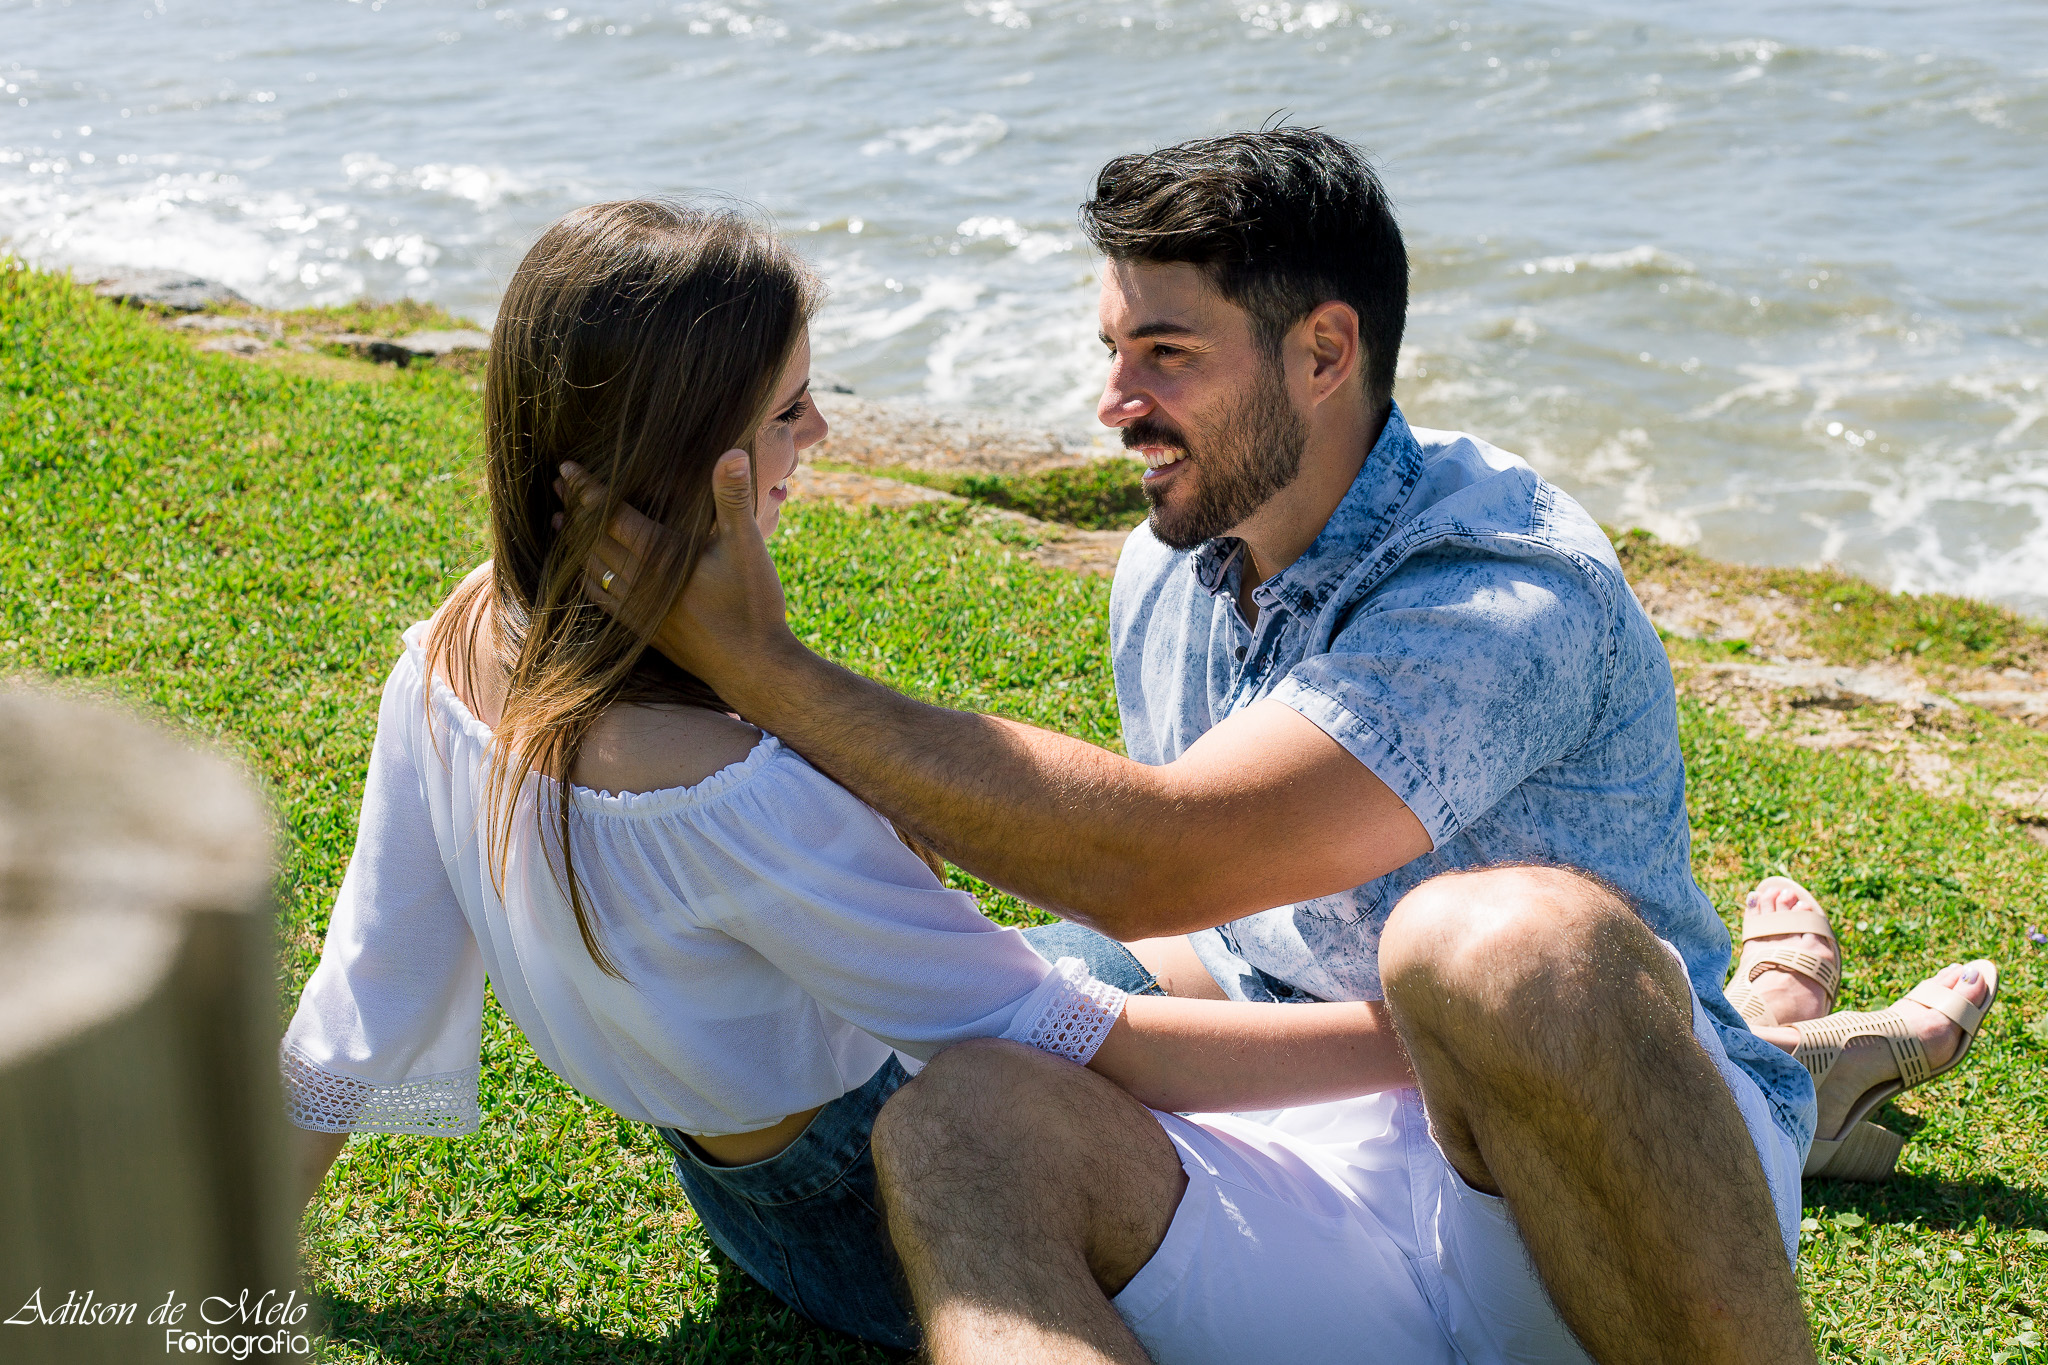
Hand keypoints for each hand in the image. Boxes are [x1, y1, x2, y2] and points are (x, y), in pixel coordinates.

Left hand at [558, 452, 797, 695]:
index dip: (587, 490)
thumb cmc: (753, 604)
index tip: (566, 469)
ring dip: (572, 544)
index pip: (610, 516)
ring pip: (591, 569)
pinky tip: (582, 570)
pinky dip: (584, 578)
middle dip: (574, 510)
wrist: (752, 667)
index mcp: (662, 557)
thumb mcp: (748, 546)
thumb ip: (733, 498)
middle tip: (558, 487)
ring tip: (559, 522)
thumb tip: (730, 452)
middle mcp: (641, 583)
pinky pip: (600, 599)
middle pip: (592, 540)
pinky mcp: (641, 629)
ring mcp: (638, 609)